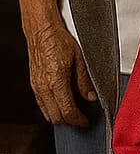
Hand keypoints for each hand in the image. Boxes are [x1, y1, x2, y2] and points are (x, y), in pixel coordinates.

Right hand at [18, 0, 94, 126]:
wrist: (41, 31)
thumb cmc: (60, 40)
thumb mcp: (80, 59)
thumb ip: (85, 81)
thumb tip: (91, 97)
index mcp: (56, 82)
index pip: (67, 111)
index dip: (78, 120)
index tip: (87, 122)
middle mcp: (43, 87)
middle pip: (55, 116)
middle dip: (70, 121)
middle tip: (82, 119)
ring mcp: (36, 86)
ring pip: (46, 112)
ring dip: (60, 116)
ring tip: (74, 113)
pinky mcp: (33, 83)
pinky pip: (41, 103)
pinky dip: (51, 109)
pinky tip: (61, 104)